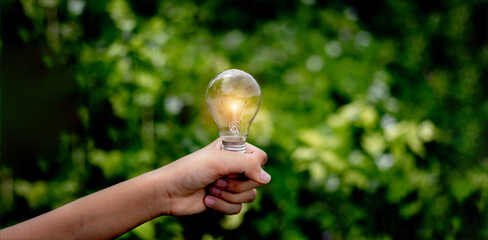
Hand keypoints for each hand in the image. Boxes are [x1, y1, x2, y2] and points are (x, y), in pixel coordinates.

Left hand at [156, 138, 270, 215]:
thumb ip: (247, 165)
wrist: (169, 192)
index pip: (260, 158)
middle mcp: (234, 166)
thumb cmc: (190, 170)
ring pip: (249, 196)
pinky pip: (238, 208)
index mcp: (234, 149)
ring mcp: (231, 183)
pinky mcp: (225, 200)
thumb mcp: (219, 161)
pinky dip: (222, 206)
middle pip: (257, 180)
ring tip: (211, 189)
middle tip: (218, 179)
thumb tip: (267, 179)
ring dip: (229, 196)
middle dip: (237, 184)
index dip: (252, 167)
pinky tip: (207, 199)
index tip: (235, 169)